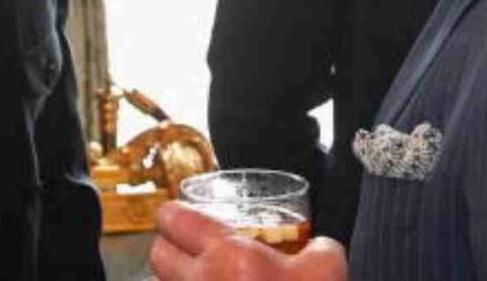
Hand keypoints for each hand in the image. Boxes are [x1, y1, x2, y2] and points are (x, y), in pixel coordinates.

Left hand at [149, 200, 346, 279]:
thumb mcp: (328, 273)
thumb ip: (321, 248)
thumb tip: (319, 245)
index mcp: (229, 256)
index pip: (174, 219)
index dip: (174, 213)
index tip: (182, 213)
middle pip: (158, 254)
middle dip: (169, 245)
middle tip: (189, 245)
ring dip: (176, 279)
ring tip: (202, 278)